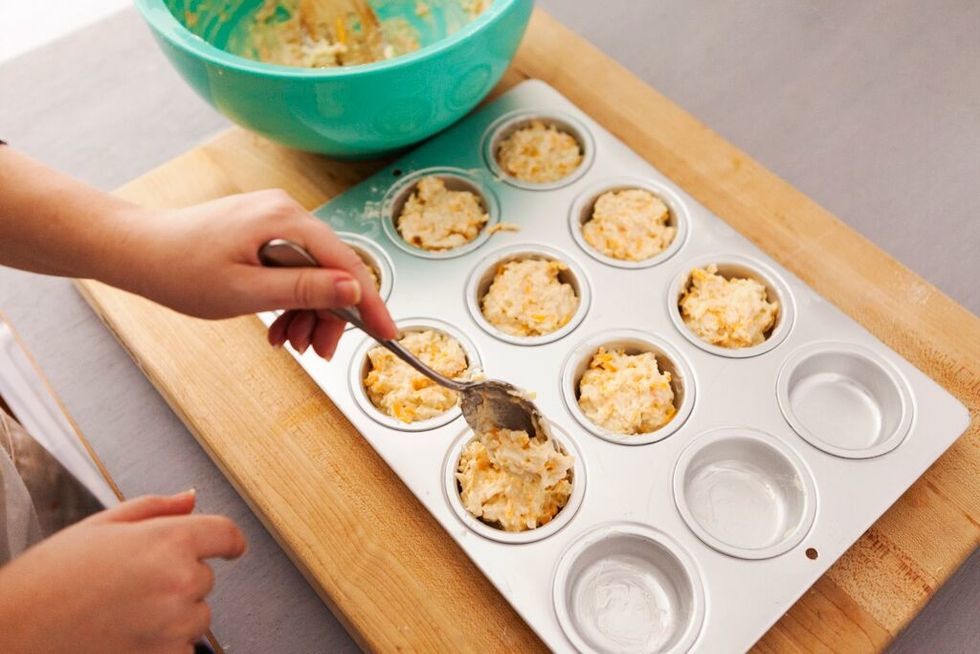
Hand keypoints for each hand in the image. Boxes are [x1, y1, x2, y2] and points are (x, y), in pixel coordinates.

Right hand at [0, 490, 244, 653]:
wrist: (15, 633)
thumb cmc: (50, 579)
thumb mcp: (101, 525)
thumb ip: (156, 509)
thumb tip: (191, 499)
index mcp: (168, 541)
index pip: (226, 534)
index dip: (227, 540)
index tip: (229, 547)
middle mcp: (179, 582)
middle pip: (205, 578)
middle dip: (179, 578)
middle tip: (133, 582)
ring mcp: (173, 624)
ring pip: (197, 616)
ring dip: (175, 614)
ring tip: (125, 610)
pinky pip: (183, 649)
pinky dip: (163, 643)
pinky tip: (127, 634)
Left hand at [125, 189, 396, 357]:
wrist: (137, 252)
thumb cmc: (179, 269)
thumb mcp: (247, 291)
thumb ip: (304, 290)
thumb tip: (353, 289)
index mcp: (285, 219)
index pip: (347, 263)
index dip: (370, 302)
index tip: (387, 332)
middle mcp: (285, 212)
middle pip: (332, 270)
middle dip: (330, 315)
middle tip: (318, 352)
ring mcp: (274, 220)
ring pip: (314, 273)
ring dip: (308, 312)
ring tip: (291, 342)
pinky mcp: (263, 232)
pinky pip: (293, 269)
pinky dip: (291, 299)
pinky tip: (278, 325)